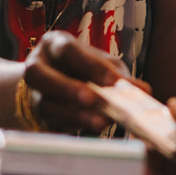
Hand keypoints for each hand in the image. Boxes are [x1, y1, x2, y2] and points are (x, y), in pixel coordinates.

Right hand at [22, 30, 150, 132]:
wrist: (53, 87)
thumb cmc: (83, 70)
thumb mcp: (102, 65)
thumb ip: (119, 76)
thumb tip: (144, 90)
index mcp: (55, 44)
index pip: (69, 50)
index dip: (90, 66)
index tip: (113, 82)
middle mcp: (37, 66)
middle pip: (42, 76)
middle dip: (69, 89)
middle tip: (96, 101)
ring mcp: (32, 93)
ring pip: (45, 104)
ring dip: (74, 115)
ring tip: (99, 122)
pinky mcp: (35, 116)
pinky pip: (49, 123)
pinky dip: (72, 127)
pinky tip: (90, 130)